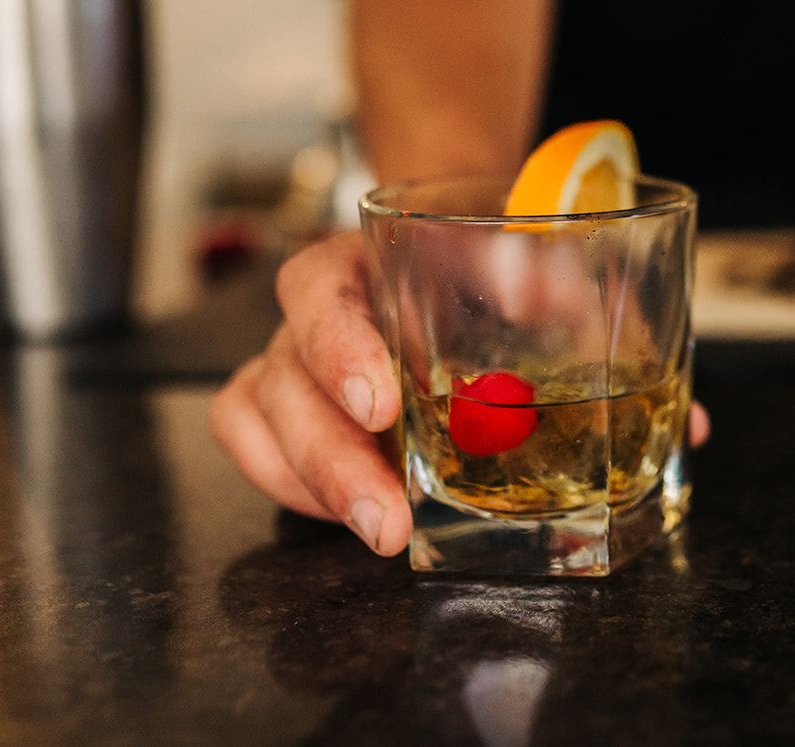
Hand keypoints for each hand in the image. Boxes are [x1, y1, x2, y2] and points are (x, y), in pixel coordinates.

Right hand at [211, 232, 710, 555]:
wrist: (497, 286)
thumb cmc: (504, 272)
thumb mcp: (531, 260)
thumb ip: (535, 267)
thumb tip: (531, 289)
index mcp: (361, 260)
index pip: (319, 290)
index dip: (338, 348)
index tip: (381, 407)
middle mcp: (316, 315)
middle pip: (287, 377)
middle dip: (333, 457)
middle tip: (388, 515)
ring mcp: (296, 366)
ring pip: (263, 420)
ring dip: (321, 486)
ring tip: (386, 534)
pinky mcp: (294, 415)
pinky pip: (259, 450)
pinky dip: (296, 490)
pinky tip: (353, 517)